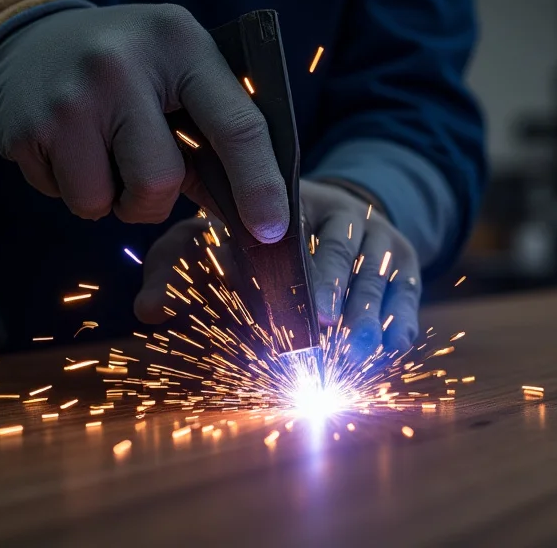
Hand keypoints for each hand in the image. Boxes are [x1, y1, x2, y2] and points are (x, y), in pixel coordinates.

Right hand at [0, 4, 287, 241]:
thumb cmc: (129, 69)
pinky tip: (72, 150)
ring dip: (112, 200)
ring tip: (104, 154)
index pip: (237, 125)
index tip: (271, 230)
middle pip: (161, 180)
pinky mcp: (28, 131)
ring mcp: (68, 99)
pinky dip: (77, 191)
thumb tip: (251, 219)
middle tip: (144, 173)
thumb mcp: (179, 74)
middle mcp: (121, 66)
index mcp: (180, 45)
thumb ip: (214, 135)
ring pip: (107, 202)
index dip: (259, 186)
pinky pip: (67, 200)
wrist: (29, 42)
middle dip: (157, 200)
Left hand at [135, 180, 420, 354]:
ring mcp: (379, 236)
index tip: (281, 303)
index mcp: (292, 198)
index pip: (291, 230)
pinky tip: (383, 358)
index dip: (286, 270)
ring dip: (367, 318)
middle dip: (335, 292)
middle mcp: (341, 212)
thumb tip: (148, 310)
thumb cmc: (255, 238)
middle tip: (325, 329)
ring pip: (379, 276)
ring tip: (352, 355)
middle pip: (342, 250)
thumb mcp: (210, 240)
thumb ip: (176, 270)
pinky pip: (407, 297)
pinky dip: (398, 328)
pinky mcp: (407, 264)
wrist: (332, 214)